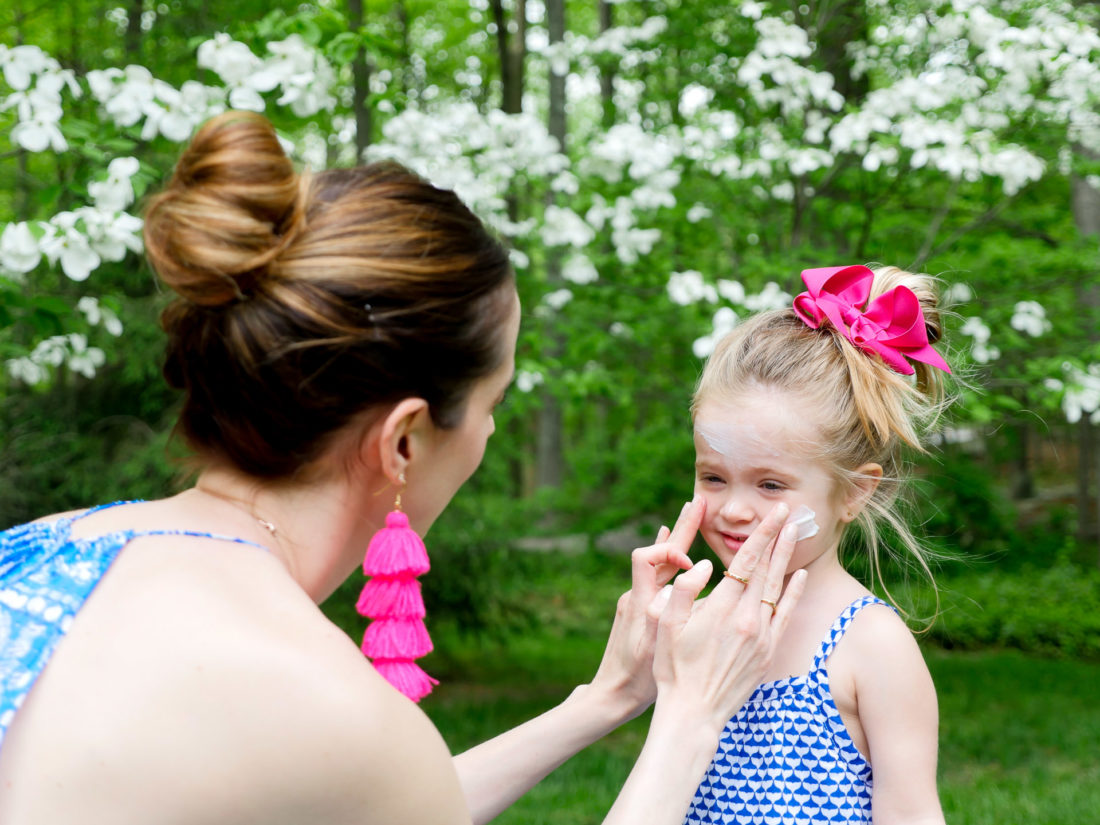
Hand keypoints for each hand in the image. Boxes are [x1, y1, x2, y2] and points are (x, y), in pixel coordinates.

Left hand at [587, 497, 702, 719]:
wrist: (611, 695)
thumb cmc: (637, 677)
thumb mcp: (658, 645)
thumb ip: (673, 608)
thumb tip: (697, 572)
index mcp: (640, 601)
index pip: (646, 557)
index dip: (668, 551)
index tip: (690, 563)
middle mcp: (636, 596)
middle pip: (657, 552)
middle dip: (680, 528)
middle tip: (697, 502)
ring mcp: (637, 602)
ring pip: (658, 563)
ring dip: (676, 541)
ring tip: (690, 514)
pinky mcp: (640, 611)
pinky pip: (655, 577)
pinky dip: (667, 560)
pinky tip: (673, 550)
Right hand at [652, 502, 806, 732]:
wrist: (694, 712)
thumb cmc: (673, 667)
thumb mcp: (665, 624)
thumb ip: (684, 589)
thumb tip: (705, 564)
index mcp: (721, 608)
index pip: (746, 561)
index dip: (761, 533)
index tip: (774, 513)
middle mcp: (746, 619)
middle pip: (767, 568)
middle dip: (777, 536)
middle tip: (788, 512)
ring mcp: (761, 635)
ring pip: (778, 587)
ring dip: (786, 558)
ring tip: (794, 533)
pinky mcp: (768, 650)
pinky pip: (785, 614)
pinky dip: (794, 593)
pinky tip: (800, 576)